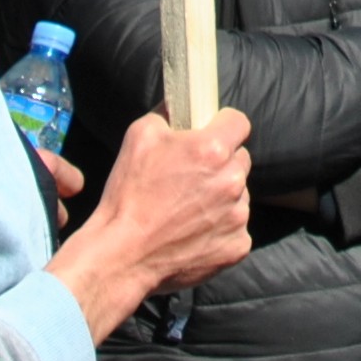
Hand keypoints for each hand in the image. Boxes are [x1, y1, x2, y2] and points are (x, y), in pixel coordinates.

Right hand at [47, 108, 252, 342]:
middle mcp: (232, 181)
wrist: (121, 257)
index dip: (223, 126)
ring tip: (187, 210)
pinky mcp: (236, 247)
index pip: (239, 122)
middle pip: (239, 160)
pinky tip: (193, 234)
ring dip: (222, 198)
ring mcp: (237, 216)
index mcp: (214, 150)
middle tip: (191, 178)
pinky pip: (236, 229)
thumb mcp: (139, 136)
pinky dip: (220, 231)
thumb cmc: (128, 195)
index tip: (211, 134)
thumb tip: (180, 103)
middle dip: (221, 164)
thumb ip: (168, 113)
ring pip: (239, 195)